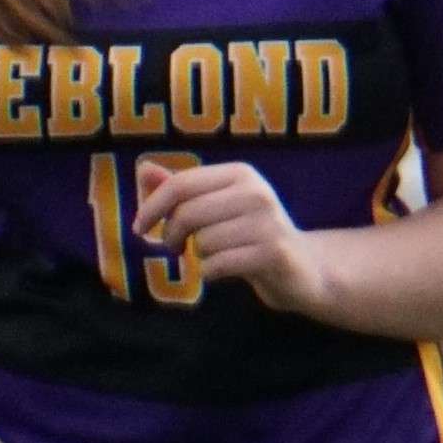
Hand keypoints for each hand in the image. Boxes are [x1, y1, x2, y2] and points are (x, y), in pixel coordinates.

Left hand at [132, 156, 325, 310]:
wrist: (303, 267)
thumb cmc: (250, 234)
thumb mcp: (216, 206)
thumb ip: (181, 189)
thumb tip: (143, 169)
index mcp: (241, 174)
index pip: (181, 184)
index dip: (152, 206)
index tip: (139, 227)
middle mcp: (256, 192)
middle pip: (187, 214)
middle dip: (172, 235)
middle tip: (175, 247)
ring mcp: (268, 223)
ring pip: (202, 242)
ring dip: (199, 256)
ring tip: (216, 255)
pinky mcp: (273, 253)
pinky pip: (217, 265)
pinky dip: (211, 273)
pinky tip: (225, 270)